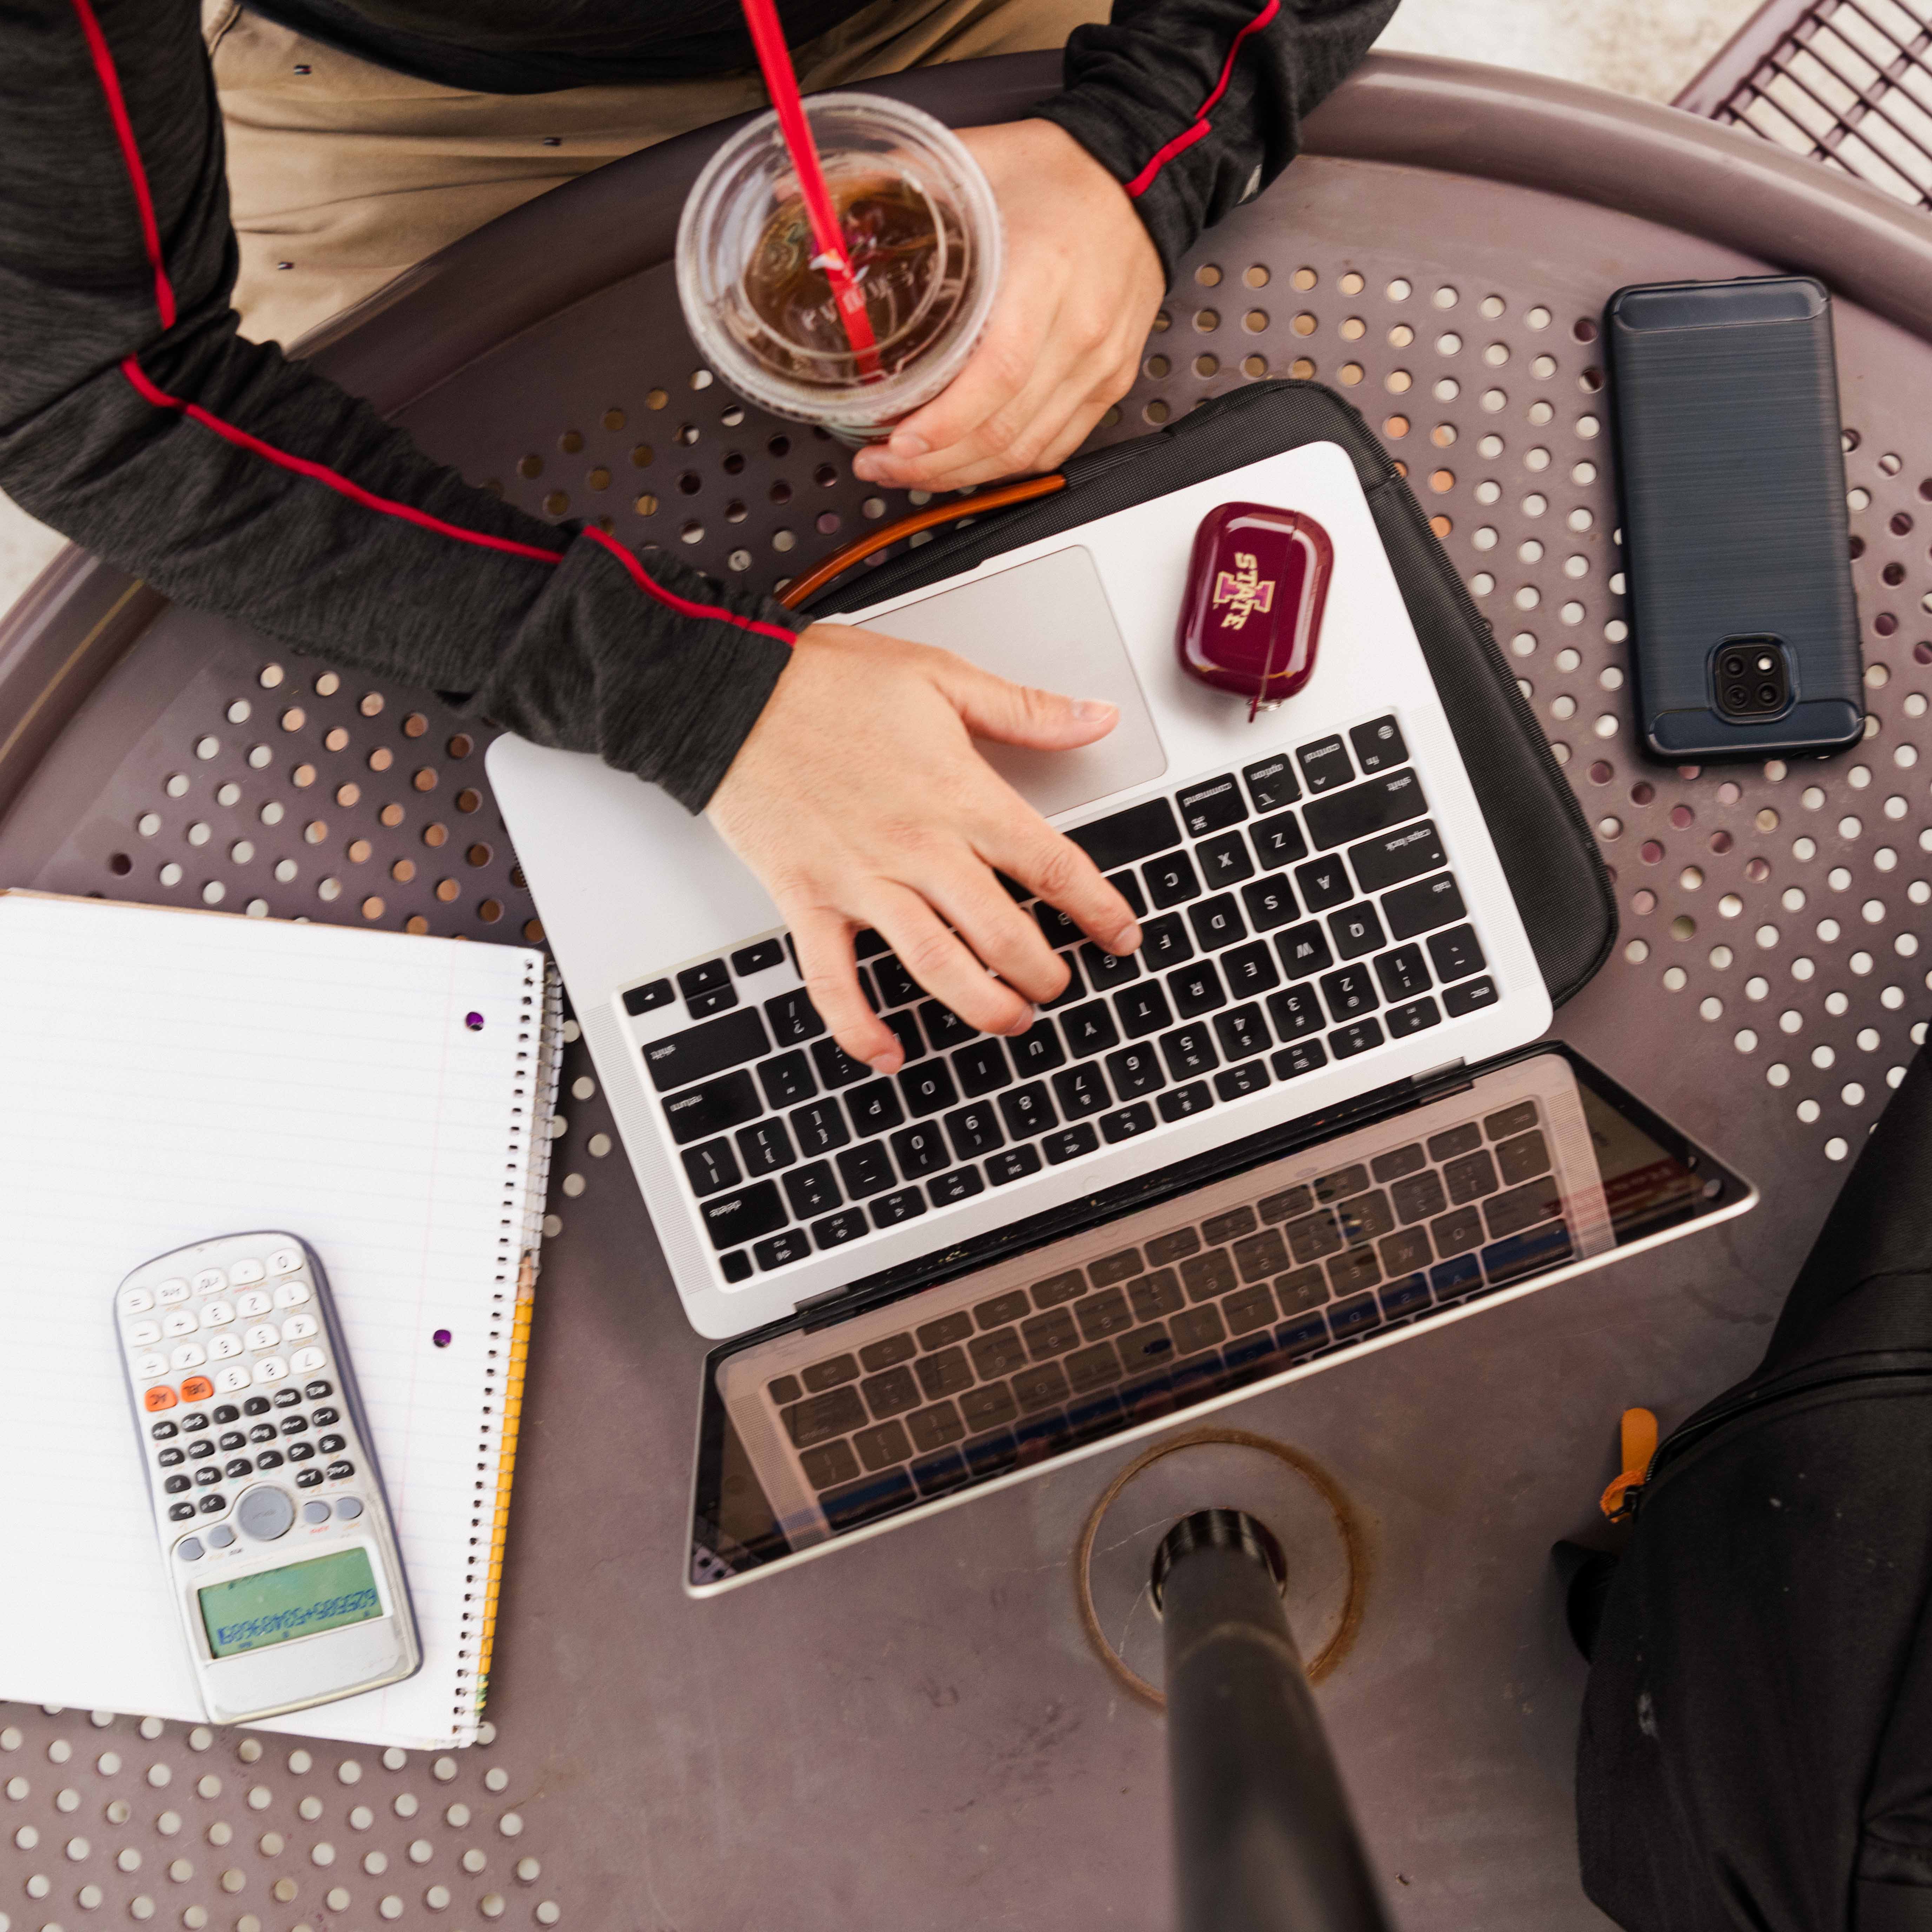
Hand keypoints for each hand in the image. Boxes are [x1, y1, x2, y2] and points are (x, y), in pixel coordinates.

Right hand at [706, 623, 1143, 1072]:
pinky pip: (833, 980)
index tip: (1122, 935)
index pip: (1051, 866)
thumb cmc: (827, 681)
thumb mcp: (941, 677)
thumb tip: (1096, 718)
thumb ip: (1026, 709)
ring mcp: (860, 881)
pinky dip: (859, 1026)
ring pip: (936, 966)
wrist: (729, 692)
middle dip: (1043, 972)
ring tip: (1009, 1020)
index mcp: (959, 795)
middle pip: (1003, 932)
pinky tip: (887, 1052)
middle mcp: (916, 847)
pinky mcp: (806, 899)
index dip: (1098, 909)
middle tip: (1059, 984)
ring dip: (981, 1005)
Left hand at [850, 118, 1163, 493]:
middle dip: (933, 463)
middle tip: (880, 466)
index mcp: (1045, 274)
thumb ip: (888, 179)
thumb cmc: (1058, 172)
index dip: (944, 425)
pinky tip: (968, 463)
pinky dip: (1007, 466)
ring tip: (911, 472)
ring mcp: (1100, 363)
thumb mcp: (973, 160)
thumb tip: (799, 196)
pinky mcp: (1110, 382)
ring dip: (963, 472)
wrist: (1137, 178)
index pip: (997, 376)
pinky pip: (1056, 445)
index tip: (896, 445)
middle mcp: (1080, 329)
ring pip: (1027, 449)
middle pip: (1004, 429)